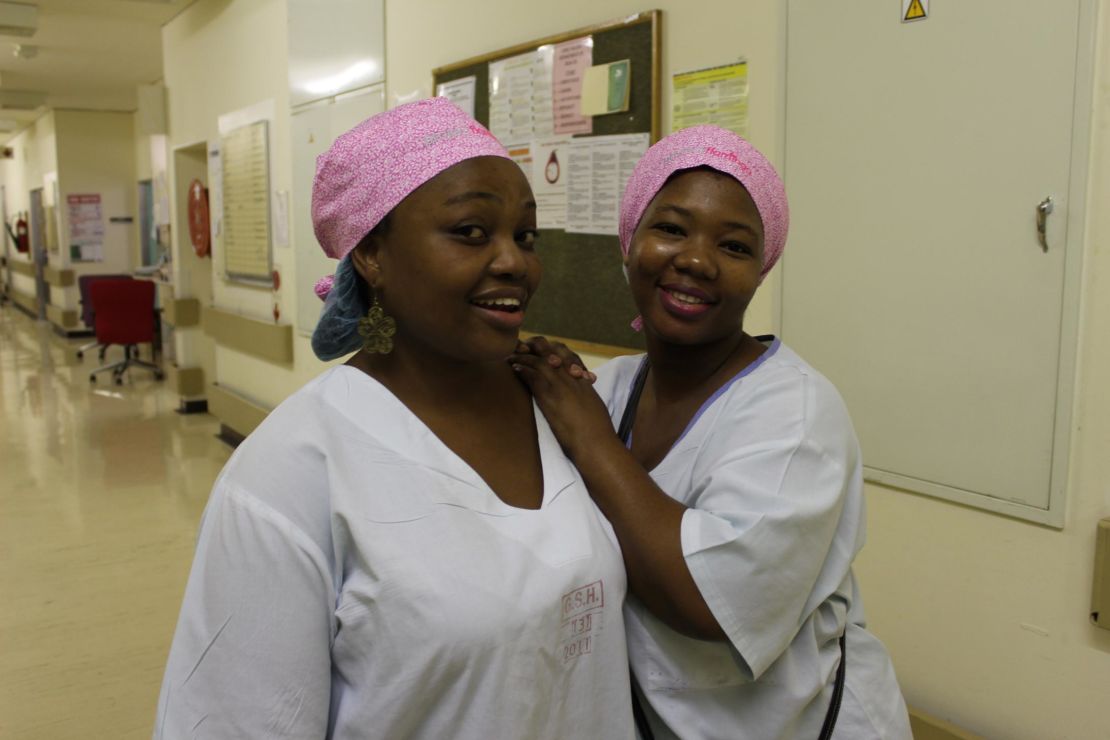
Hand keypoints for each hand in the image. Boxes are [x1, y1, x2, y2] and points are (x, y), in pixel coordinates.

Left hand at [509, 342, 614, 458]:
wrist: (596, 444)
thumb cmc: (597, 431)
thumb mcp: (592, 406)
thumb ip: (582, 396)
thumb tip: (575, 395)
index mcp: (583, 380)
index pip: (567, 354)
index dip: (551, 349)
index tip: (539, 349)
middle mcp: (573, 378)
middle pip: (553, 352)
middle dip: (536, 346)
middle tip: (522, 346)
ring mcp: (561, 386)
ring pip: (541, 362)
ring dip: (524, 357)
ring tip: (511, 356)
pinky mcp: (551, 397)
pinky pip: (534, 377)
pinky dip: (523, 370)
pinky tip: (514, 368)